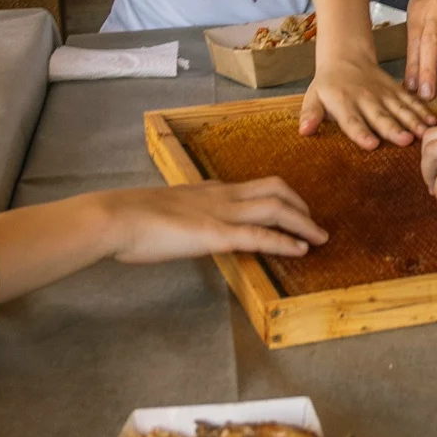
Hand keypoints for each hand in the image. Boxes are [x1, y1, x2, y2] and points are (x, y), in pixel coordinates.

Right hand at [107, 180, 327, 262]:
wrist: (116, 217)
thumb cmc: (132, 219)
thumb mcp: (166, 212)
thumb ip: (185, 217)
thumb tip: (188, 228)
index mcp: (209, 190)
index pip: (256, 186)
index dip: (281, 196)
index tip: (294, 209)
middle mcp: (222, 196)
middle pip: (275, 189)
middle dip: (301, 205)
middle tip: (313, 223)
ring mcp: (221, 213)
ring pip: (276, 208)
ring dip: (303, 223)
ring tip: (320, 238)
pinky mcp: (217, 234)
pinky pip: (260, 236)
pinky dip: (285, 242)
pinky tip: (300, 250)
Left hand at [299, 55, 431, 149]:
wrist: (346, 57)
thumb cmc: (328, 85)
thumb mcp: (313, 96)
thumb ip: (310, 114)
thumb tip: (304, 130)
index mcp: (344, 103)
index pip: (352, 121)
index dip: (361, 133)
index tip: (371, 144)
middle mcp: (366, 99)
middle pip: (381, 116)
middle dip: (393, 128)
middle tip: (406, 140)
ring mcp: (383, 94)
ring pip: (400, 109)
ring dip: (413, 121)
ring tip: (425, 134)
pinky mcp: (396, 91)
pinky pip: (410, 101)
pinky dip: (422, 111)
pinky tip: (433, 122)